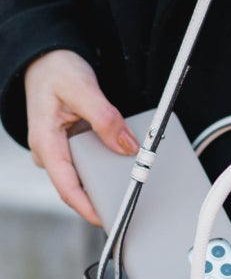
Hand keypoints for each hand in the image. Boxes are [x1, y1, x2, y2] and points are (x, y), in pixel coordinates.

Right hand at [24, 49, 135, 226]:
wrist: (47, 59)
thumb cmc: (56, 71)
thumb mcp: (82, 88)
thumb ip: (104, 117)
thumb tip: (127, 145)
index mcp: (45, 142)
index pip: (65, 186)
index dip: (87, 206)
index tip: (107, 218)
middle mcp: (50, 151)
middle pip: (78, 185)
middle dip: (105, 194)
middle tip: (136, 198)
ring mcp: (61, 150)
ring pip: (86, 174)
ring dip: (109, 178)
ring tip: (137, 179)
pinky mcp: (71, 145)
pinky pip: (91, 161)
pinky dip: (109, 163)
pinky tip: (127, 162)